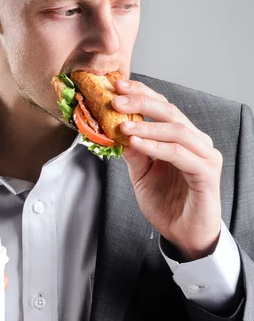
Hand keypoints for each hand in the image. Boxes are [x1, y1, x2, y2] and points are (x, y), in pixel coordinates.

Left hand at [112, 79, 221, 260]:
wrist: (185, 234)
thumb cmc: (167, 202)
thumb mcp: (141, 173)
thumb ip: (132, 151)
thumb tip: (113, 128)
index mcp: (182, 136)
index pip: (162, 106)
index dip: (141, 93)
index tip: (117, 86)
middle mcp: (196, 141)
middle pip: (170, 111)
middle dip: (141, 103)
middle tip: (116, 99)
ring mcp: (205, 155)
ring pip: (176, 130)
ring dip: (147, 125)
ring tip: (122, 124)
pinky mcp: (207, 173)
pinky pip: (180, 154)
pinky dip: (157, 146)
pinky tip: (137, 143)